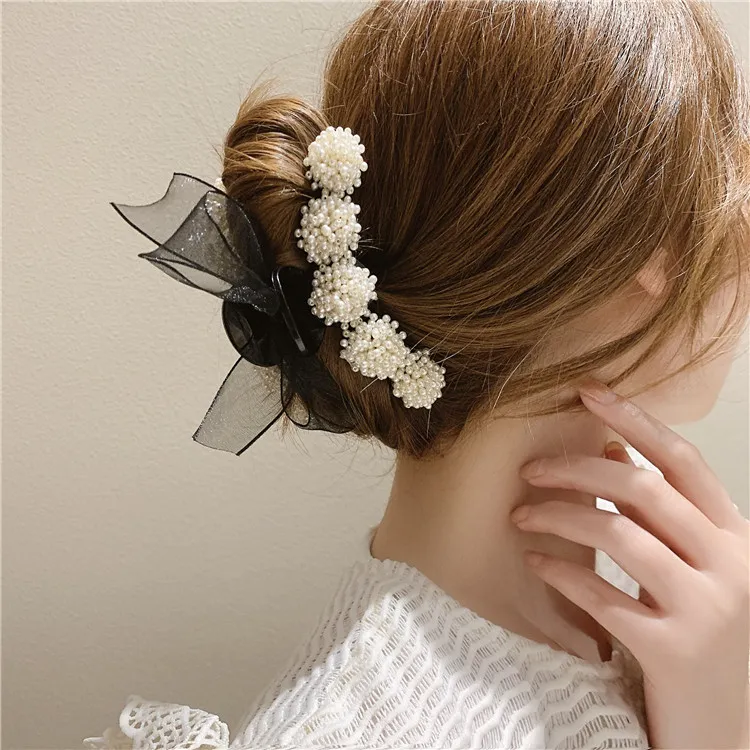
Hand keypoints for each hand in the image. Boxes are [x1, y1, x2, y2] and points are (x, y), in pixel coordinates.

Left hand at [510, 379, 748, 749]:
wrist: (724, 730)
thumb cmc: (702, 634)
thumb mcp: (695, 565)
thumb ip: (660, 511)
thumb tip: (611, 445)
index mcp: (735, 537)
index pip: (683, 461)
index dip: (635, 420)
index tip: (588, 392)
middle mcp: (729, 565)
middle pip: (643, 489)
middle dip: (576, 470)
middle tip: (529, 470)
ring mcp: (706, 609)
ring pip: (619, 534)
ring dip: (559, 517)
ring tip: (521, 516)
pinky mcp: (673, 651)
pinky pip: (602, 596)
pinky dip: (560, 571)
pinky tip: (534, 560)